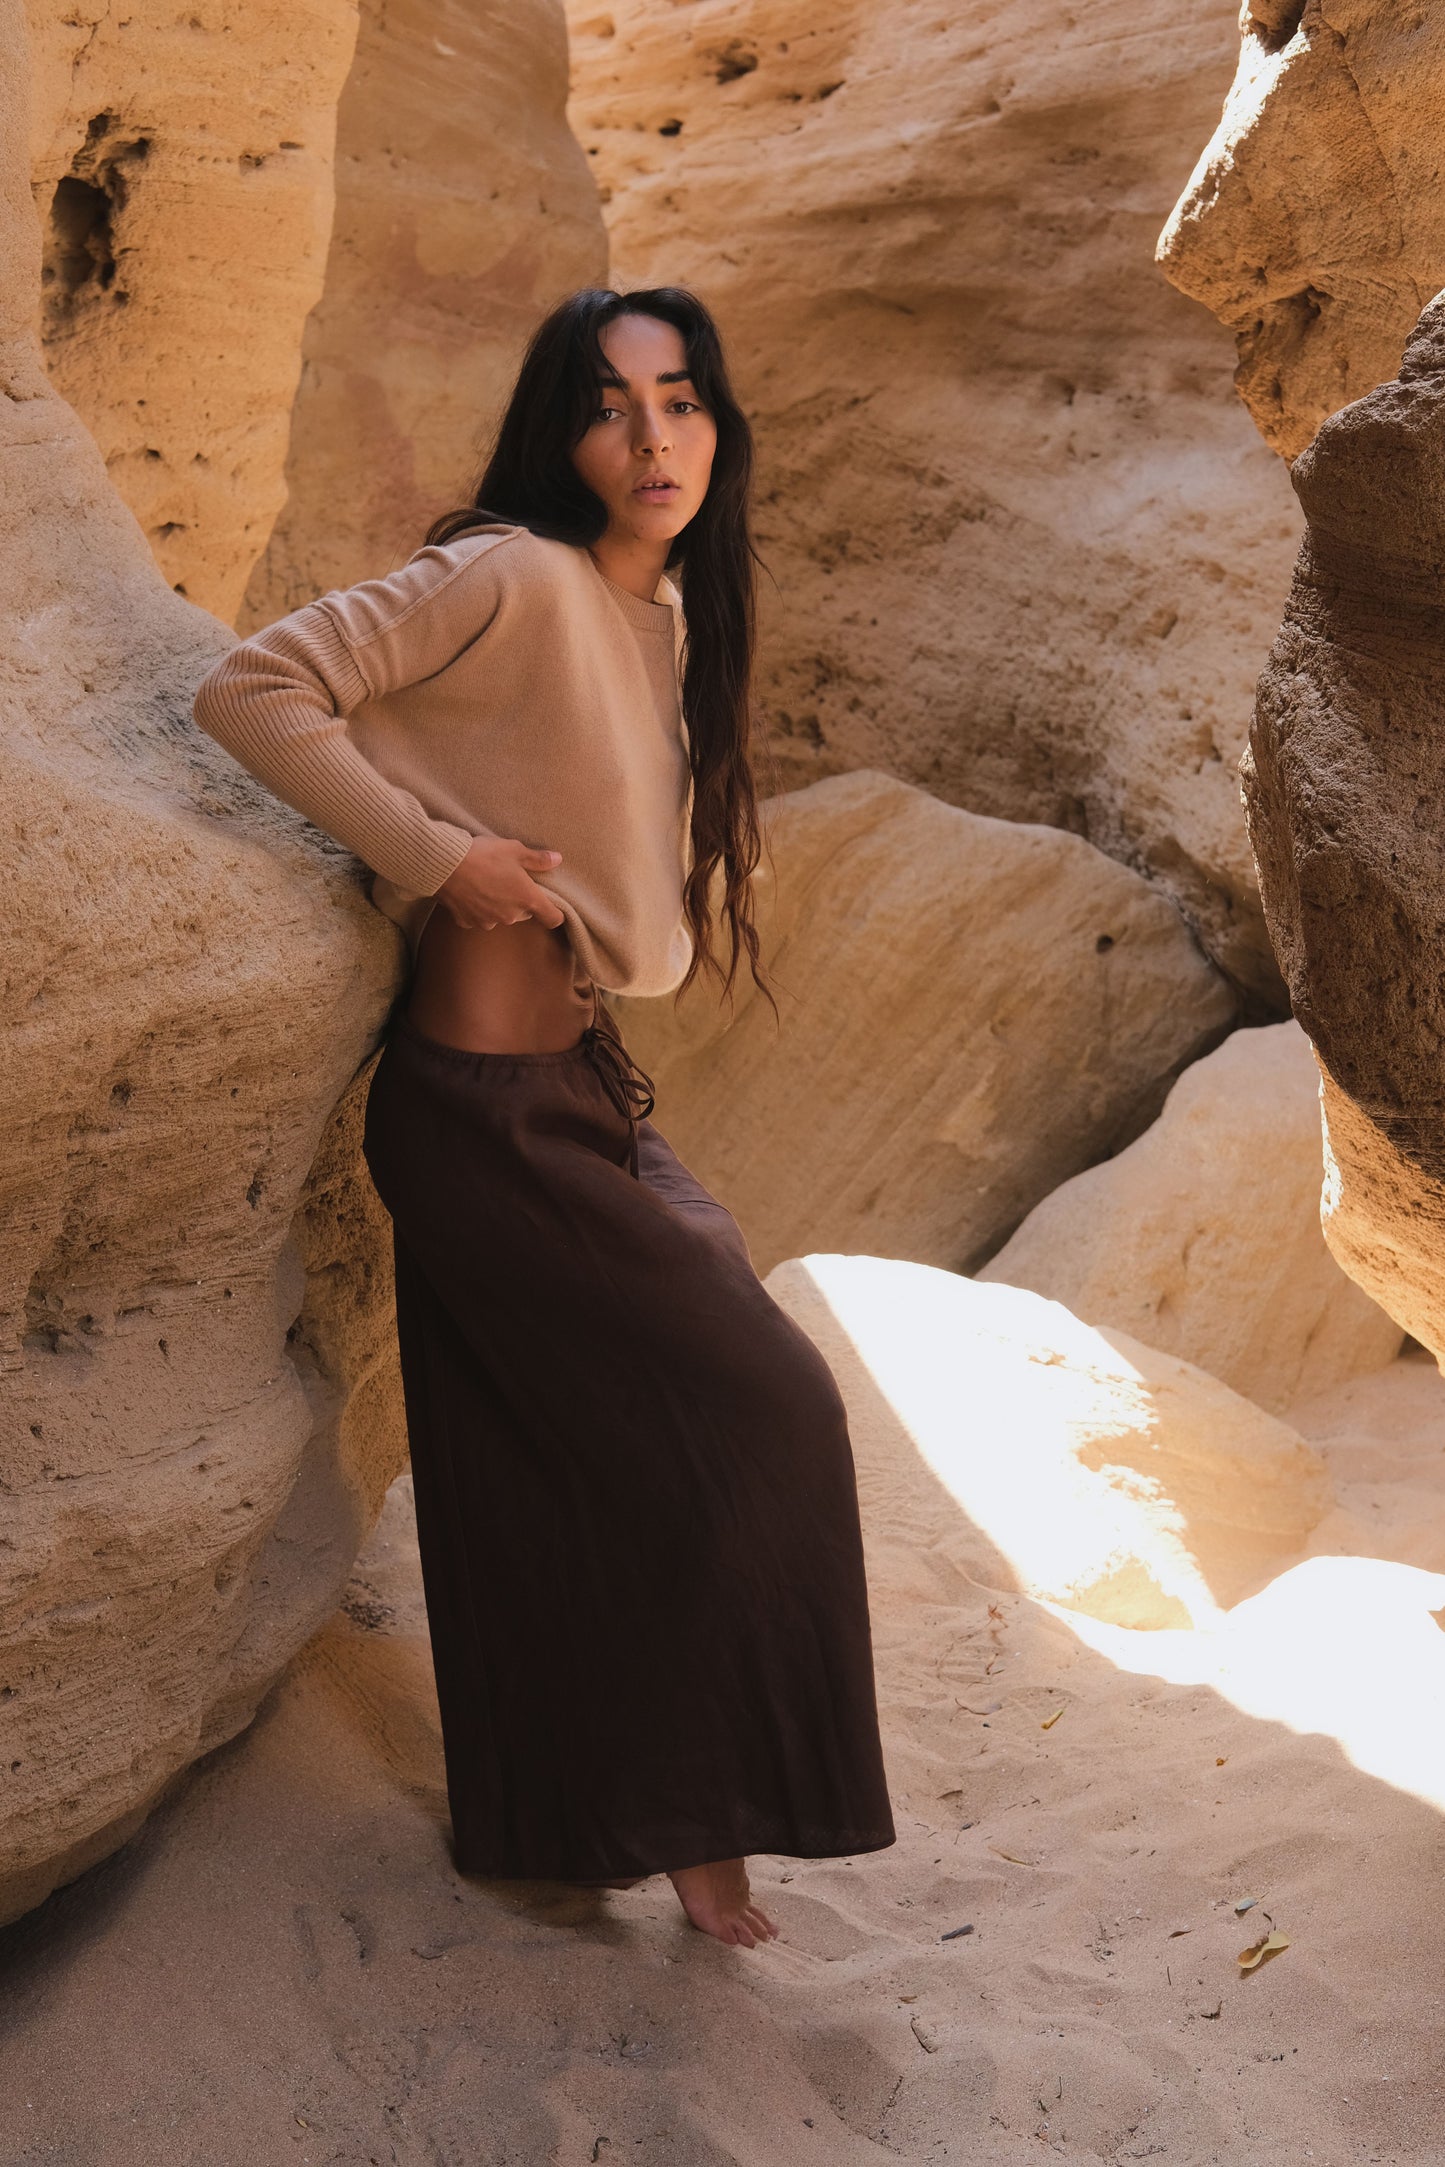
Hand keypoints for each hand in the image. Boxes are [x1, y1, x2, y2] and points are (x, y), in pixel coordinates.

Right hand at [434, 835, 565, 931]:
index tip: (550, 905)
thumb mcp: (514, 850)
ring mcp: (488, 921)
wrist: (445, 864)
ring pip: (501, 915)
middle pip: (524, 913)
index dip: (555, 913)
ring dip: (498, 904)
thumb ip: (538, 859)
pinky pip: (478, 916)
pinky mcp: (468, 922)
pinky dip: (476, 907)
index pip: (553, 918)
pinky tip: (469, 891)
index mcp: (527, 899)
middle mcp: (510, 916)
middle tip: (509, 879)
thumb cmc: (484, 855)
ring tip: (486, 882)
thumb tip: (557, 859)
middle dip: (520, 900)